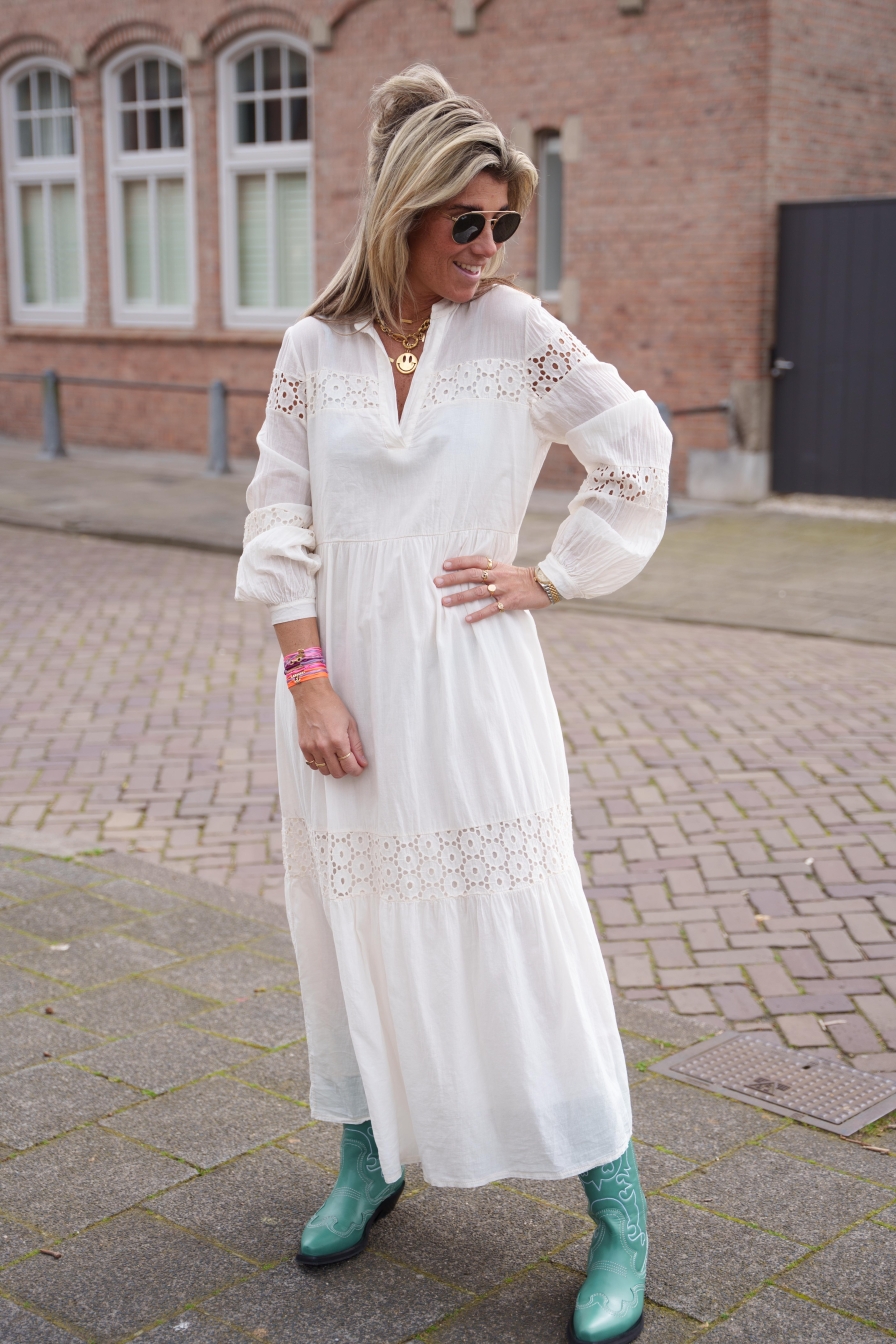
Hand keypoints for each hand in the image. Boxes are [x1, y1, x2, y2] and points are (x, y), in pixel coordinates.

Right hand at [292, 679, 366, 777]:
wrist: (312, 696)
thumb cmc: (332, 706)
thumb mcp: (350, 724)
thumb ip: (356, 746)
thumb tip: (362, 762)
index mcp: (338, 741)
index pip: (350, 766)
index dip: (357, 770)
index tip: (359, 768)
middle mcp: (324, 747)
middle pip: (337, 772)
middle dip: (346, 770)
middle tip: (349, 762)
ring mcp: (312, 747)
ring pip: (324, 771)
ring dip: (332, 767)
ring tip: (336, 757)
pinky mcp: (303, 746)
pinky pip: (312, 764)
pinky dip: (320, 763)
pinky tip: (325, 755)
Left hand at [434, 554, 550, 623]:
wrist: (544, 585)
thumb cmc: (521, 578)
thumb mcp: (505, 569)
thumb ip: (490, 570)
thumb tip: (470, 572)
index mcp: (496, 566)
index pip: (474, 561)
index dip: (459, 562)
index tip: (444, 565)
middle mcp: (498, 576)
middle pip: (471, 575)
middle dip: (452, 579)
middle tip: (436, 583)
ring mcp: (503, 589)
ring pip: (477, 593)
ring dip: (460, 597)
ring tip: (444, 602)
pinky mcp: (509, 602)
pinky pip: (491, 609)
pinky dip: (478, 614)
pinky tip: (467, 619)